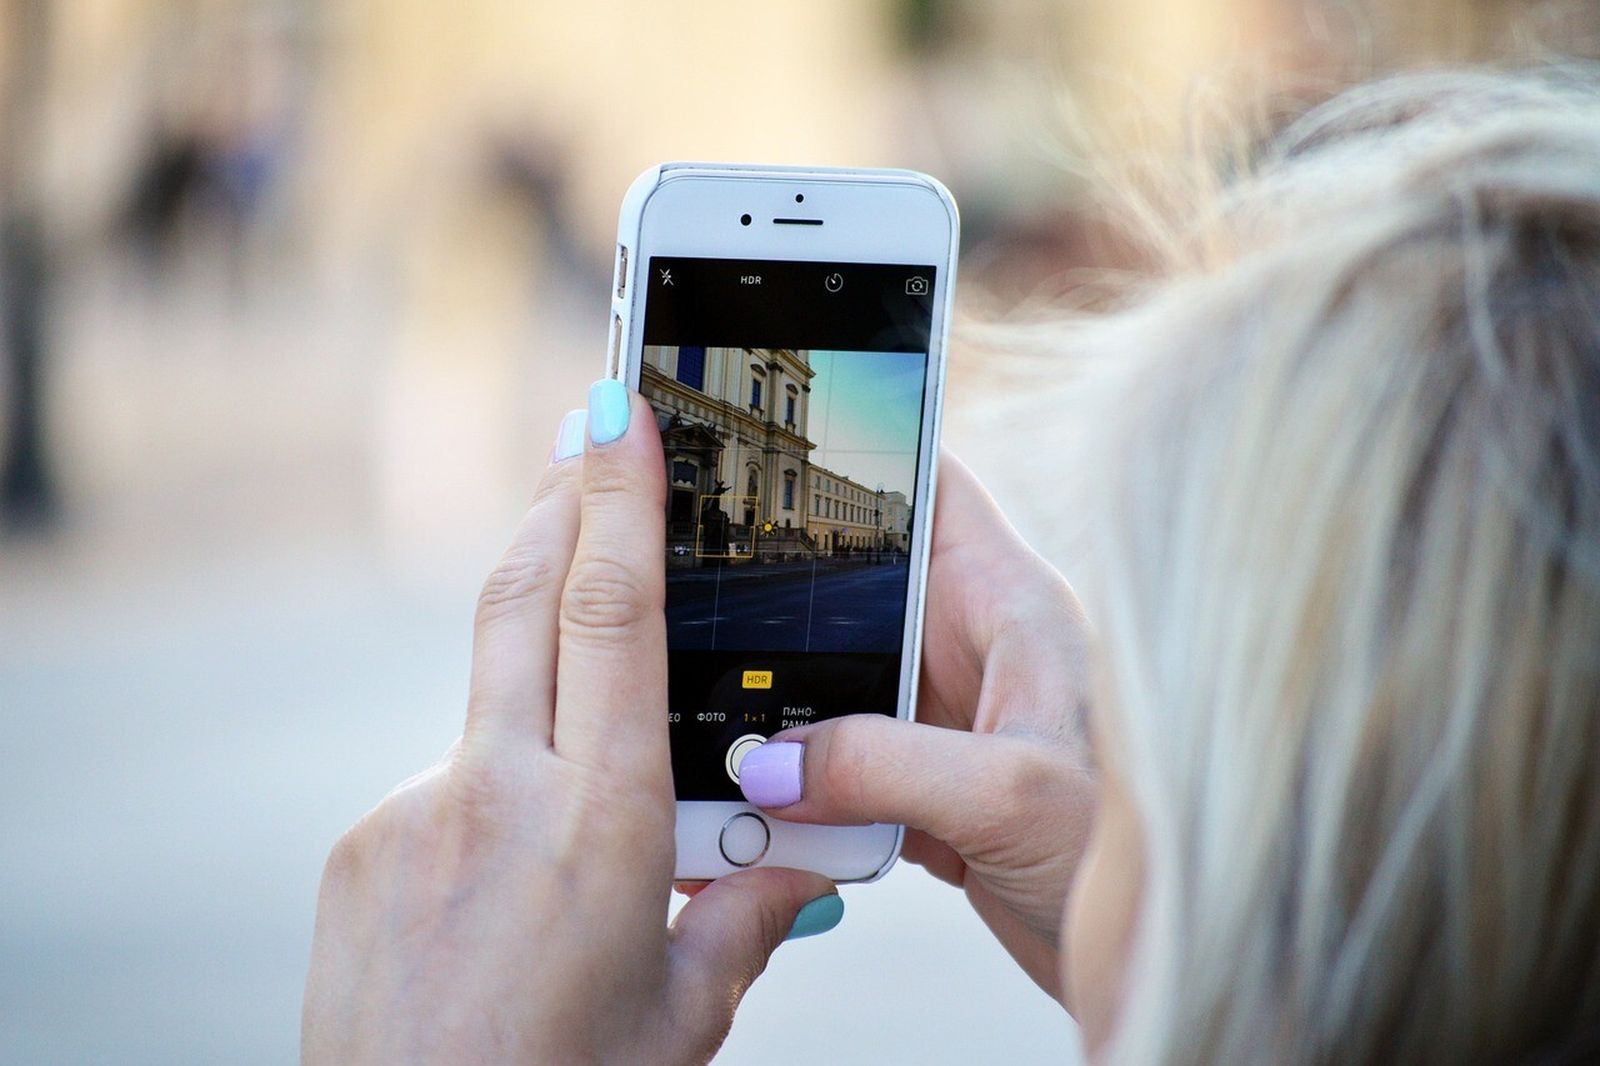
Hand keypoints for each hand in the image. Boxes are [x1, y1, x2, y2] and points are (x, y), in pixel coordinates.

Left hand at [302, 383, 837, 1064]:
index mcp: (599, 823)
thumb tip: (796, 873)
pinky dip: (493, 782)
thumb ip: (744, 921)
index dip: (617, 500)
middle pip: (521, 597)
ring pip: (489, 697)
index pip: (612, 617)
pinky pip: (444, 779)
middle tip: (584, 428)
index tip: (618, 412)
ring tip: (583, 710)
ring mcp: (411, 813)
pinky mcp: (362, 846)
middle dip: (558, 500)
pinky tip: (508, 862)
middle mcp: (496, 793)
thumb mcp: (683, 1018)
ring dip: (537, 669)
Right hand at [736, 452, 1096, 998]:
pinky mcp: (936, 794)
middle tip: (697, 611)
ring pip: (837, 691)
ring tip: (717, 742)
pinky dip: (802, 799)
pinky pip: (844, 775)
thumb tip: (772, 767)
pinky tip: (762, 826)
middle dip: (781, 608)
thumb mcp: (1010, 792)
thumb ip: (884, 765)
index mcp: (1010, 605)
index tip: (780, 442)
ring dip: (782, 723)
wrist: (1170, 961)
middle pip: (857, 594)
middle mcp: (977, 652)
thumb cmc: (1147, 857)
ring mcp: (952, 724)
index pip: (931, 487)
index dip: (863, 450)